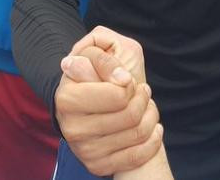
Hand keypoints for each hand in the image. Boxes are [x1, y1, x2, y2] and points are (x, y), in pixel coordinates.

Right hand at [56, 41, 163, 176]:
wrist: (82, 102)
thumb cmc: (92, 74)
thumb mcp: (93, 53)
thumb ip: (104, 57)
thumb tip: (121, 78)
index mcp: (66, 99)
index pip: (118, 95)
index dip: (129, 84)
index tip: (127, 79)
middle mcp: (72, 128)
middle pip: (131, 116)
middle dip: (142, 98)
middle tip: (141, 90)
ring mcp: (85, 150)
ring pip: (138, 134)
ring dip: (150, 115)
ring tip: (145, 104)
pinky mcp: (98, 165)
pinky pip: (138, 156)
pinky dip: (152, 138)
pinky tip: (152, 125)